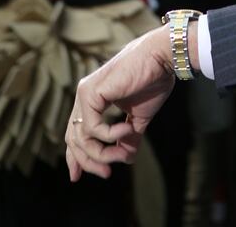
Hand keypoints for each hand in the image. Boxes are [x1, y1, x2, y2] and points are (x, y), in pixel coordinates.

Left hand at [66, 25, 174, 180]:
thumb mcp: (139, 117)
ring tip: (124, 153)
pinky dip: (110, 135)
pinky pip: (91, 127)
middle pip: (74, 139)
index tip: (77, 177)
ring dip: (103, 152)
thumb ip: (129, 137)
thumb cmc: (153, 80)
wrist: (161, 57)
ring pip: (81, 137)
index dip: (76, 157)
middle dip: (89, 161)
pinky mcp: (90, 92)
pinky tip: (127, 128)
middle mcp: (85, 96)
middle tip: (107, 173)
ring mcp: (85, 93)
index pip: (76, 133)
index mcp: (93, 100)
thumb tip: (127, 159)